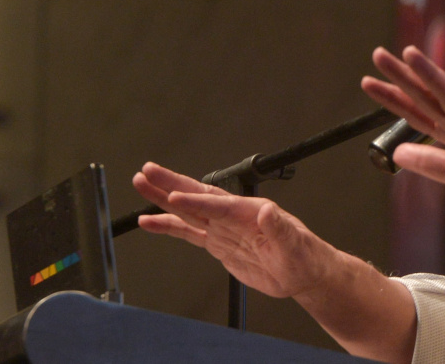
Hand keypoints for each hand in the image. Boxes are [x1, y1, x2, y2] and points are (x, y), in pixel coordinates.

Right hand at [132, 162, 334, 299]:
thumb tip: (268, 210)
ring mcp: (223, 229)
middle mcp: (233, 215)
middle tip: (147, 171)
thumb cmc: (303, 255)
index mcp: (250, 212)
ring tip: (141, 184)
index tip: (174, 195)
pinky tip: (148, 221)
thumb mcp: (294, 244)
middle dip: (171, 184)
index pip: (218, 204)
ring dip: (163, 199)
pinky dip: (167, 227)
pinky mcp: (218, 244)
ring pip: (187, 210)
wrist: (302, 273)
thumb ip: (279, 228)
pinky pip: (188, 232)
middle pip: (197, 197)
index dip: (196, 200)